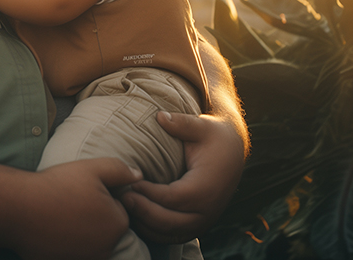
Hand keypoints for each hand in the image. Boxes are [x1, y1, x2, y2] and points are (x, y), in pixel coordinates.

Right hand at [11, 158, 140, 259]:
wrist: (19, 208)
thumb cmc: (56, 185)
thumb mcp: (91, 168)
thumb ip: (120, 170)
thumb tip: (139, 176)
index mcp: (116, 224)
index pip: (118, 212)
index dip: (102, 199)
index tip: (82, 192)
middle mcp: (106, 248)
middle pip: (105, 231)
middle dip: (93, 218)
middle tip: (70, 203)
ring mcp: (86, 259)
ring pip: (90, 243)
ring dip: (80, 232)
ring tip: (60, 215)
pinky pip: (73, 253)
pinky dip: (66, 244)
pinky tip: (52, 230)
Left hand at [120, 111, 244, 243]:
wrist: (231, 152)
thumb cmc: (213, 137)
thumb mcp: (200, 125)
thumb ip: (181, 122)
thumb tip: (160, 116)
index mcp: (207, 187)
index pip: (173, 198)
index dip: (148, 192)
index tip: (129, 180)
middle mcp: (208, 209)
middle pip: (170, 221)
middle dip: (142, 210)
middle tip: (120, 195)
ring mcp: (203, 221)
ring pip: (170, 233)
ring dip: (145, 223)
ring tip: (124, 205)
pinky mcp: (197, 224)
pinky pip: (173, 237)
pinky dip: (153, 231)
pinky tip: (135, 215)